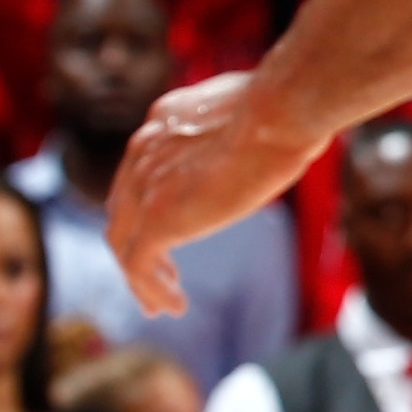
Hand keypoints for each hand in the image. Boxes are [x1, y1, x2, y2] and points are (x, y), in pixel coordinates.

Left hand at [106, 70, 332, 314]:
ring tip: (162, 303)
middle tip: (159, 269)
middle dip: (136, 240)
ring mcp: (144, 186)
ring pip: (123, 240)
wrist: (280, 110)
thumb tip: (275, 130)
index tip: (177, 223)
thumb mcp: (256, 108)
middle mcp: (144, 149)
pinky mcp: (156, 219)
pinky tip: (174, 307)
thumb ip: (245, 123)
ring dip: (141, 274)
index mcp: (166, 119)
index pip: (143, 167)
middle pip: (124, 206)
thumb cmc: (288, 104)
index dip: (151, 200)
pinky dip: (151, 289)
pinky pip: (138, 266)